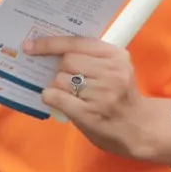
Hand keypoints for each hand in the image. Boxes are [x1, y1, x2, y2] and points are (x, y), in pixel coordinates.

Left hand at [32, 37, 170, 165]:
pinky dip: (51, 97)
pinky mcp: (90, 113)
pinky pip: (57, 97)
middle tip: (69, 81)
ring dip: (58, 86)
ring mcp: (101, 93)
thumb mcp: (116, 70)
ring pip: (60, 79)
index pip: (76, 42)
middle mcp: (111, 72)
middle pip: (67, 61)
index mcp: (116, 56)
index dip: (49, 43)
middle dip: (60, 70)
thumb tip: (53, 53)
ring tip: (71, 94)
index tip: (29, 45)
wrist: (141, 129)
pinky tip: (57, 100)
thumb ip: (92, 58)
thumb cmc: (122, 97)